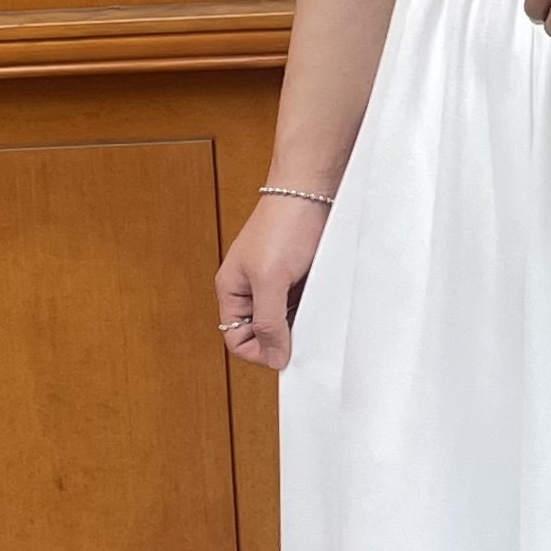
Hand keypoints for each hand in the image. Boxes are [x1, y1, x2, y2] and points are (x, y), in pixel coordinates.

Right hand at [215, 193, 330, 370]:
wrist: (310, 192)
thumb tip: (274, 357)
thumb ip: (268, 322)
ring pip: (282, 322)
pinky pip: (300, 308)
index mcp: (231, 290)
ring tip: (311, 317)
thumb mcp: (270, 280)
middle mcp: (250, 290)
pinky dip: (310, 313)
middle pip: (259, 334)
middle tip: (302, 337)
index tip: (284, 354)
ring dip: (297, 326)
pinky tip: (319, 307)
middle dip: (279, 340)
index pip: (235, 338)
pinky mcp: (297, 278)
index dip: (258, 351)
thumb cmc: (283, 226)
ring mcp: (274, 284)